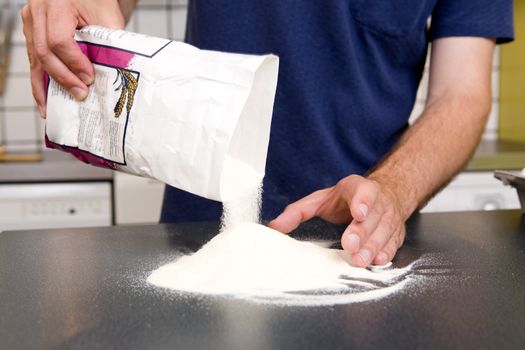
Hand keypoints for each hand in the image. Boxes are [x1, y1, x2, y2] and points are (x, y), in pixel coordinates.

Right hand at [21, 0, 125, 116]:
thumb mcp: (107, 15)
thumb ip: (108, 41)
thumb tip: (112, 75)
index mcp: (56, 4)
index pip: (59, 40)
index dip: (74, 63)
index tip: (89, 78)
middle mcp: (38, 11)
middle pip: (44, 51)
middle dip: (62, 77)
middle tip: (80, 94)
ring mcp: (30, 20)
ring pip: (34, 57)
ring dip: (45, 84)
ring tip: (52, 108)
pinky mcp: (31, 30)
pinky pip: (32, 58)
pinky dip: (39, 79)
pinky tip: (44, 99)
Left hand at [268, 175, 406, 266]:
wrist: (382, 195)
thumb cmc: (347, 200)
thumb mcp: (321, 199)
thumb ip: (299, 211)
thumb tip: (275, 226)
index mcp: (358, 188)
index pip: (363, 192)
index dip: (362, 202)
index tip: (358, 213)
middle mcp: (378, 201)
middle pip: (372, 217)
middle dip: (362, 232)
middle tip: (351, 245)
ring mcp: (389, 217)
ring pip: (384, 232)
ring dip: (373, 246)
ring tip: (361, 259)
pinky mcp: (396, 232)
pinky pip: (394, 243)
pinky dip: (387, 252)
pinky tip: (379, 260)